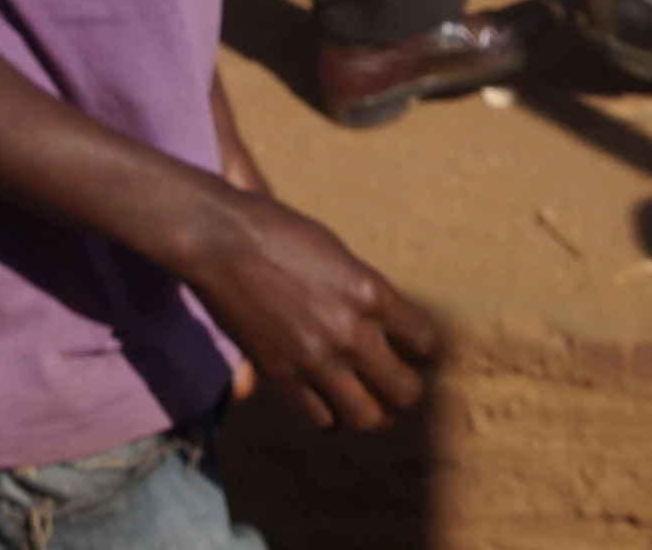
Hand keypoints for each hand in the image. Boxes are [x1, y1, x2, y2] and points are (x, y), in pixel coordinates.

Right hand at [183, 189, 440, 431]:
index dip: (429, 351)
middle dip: (409, 391)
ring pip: (366, 418)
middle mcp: (351, 333)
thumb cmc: (279, 232)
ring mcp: (315, 360)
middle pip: (404, 391)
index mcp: (370, 294)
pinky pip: (320, 417)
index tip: (426, 353)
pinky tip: (330, 402)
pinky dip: (331, 414)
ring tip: (373, 408)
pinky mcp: (282, 376)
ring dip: (375, 415)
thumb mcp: (338, 253)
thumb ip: (362, 291)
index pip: (425, 341)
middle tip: (404, 386)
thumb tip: (381, 320)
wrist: (221, 241)